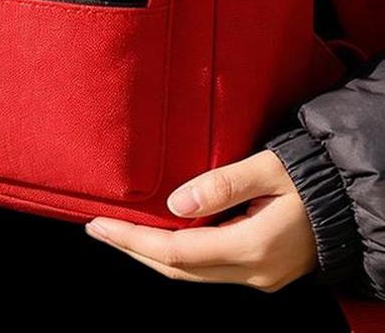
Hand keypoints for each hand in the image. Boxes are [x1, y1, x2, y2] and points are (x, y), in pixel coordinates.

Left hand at [85, 151, 316, 291]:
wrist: (351, 200)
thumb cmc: (312, 178)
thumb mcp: (270, 169)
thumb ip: (223, 184)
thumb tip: (175, 204)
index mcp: (254, 246)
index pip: (177, 252)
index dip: (134, 239)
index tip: (100, 225)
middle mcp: (254, 272)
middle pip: (178, 269)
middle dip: (133, 249)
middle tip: (96, 229)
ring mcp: (259, 277)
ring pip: (191, 274)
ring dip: (150, 255)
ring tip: (117, 232)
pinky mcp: (261, 272)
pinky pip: (207, 269)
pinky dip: (176, 255)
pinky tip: (157, 237)